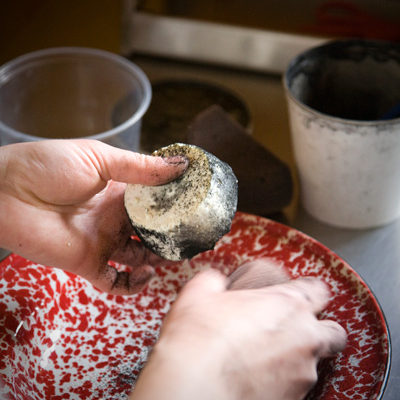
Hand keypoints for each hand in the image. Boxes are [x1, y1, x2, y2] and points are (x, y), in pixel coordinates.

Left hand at [0, 139, 186, 294]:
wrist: (4, 192)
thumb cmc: (46, 166)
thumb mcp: (99, 158)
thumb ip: (140, 167)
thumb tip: (180, 164)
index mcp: (118, 190)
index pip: (154, 200)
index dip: (174, 205)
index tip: (196, 206)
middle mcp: (114, 217)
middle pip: (150, 230)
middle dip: (170, 235)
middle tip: (192, 236)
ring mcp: (103, 241)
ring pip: (139, 256)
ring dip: (158, 258)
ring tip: (173, 254)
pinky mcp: (88, 262)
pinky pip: (116, 282)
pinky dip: (133, 284)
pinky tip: (147, 273)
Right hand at [131, 260, 345, 399]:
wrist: (194, 385)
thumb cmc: (199, 338)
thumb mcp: (200, 293)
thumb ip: (215, 281)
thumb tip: (215, 281)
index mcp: (286, 304)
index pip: (317, 289)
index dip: (308, 290)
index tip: (298, 294)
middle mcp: (303, 337)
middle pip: (333, 331)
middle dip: (320, 329)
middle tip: (295, 330)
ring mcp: (302, 373)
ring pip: (314, 363)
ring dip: (296, 358)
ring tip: (265, 357)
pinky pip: (297, 387)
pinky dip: (283, 381)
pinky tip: (257, 376)